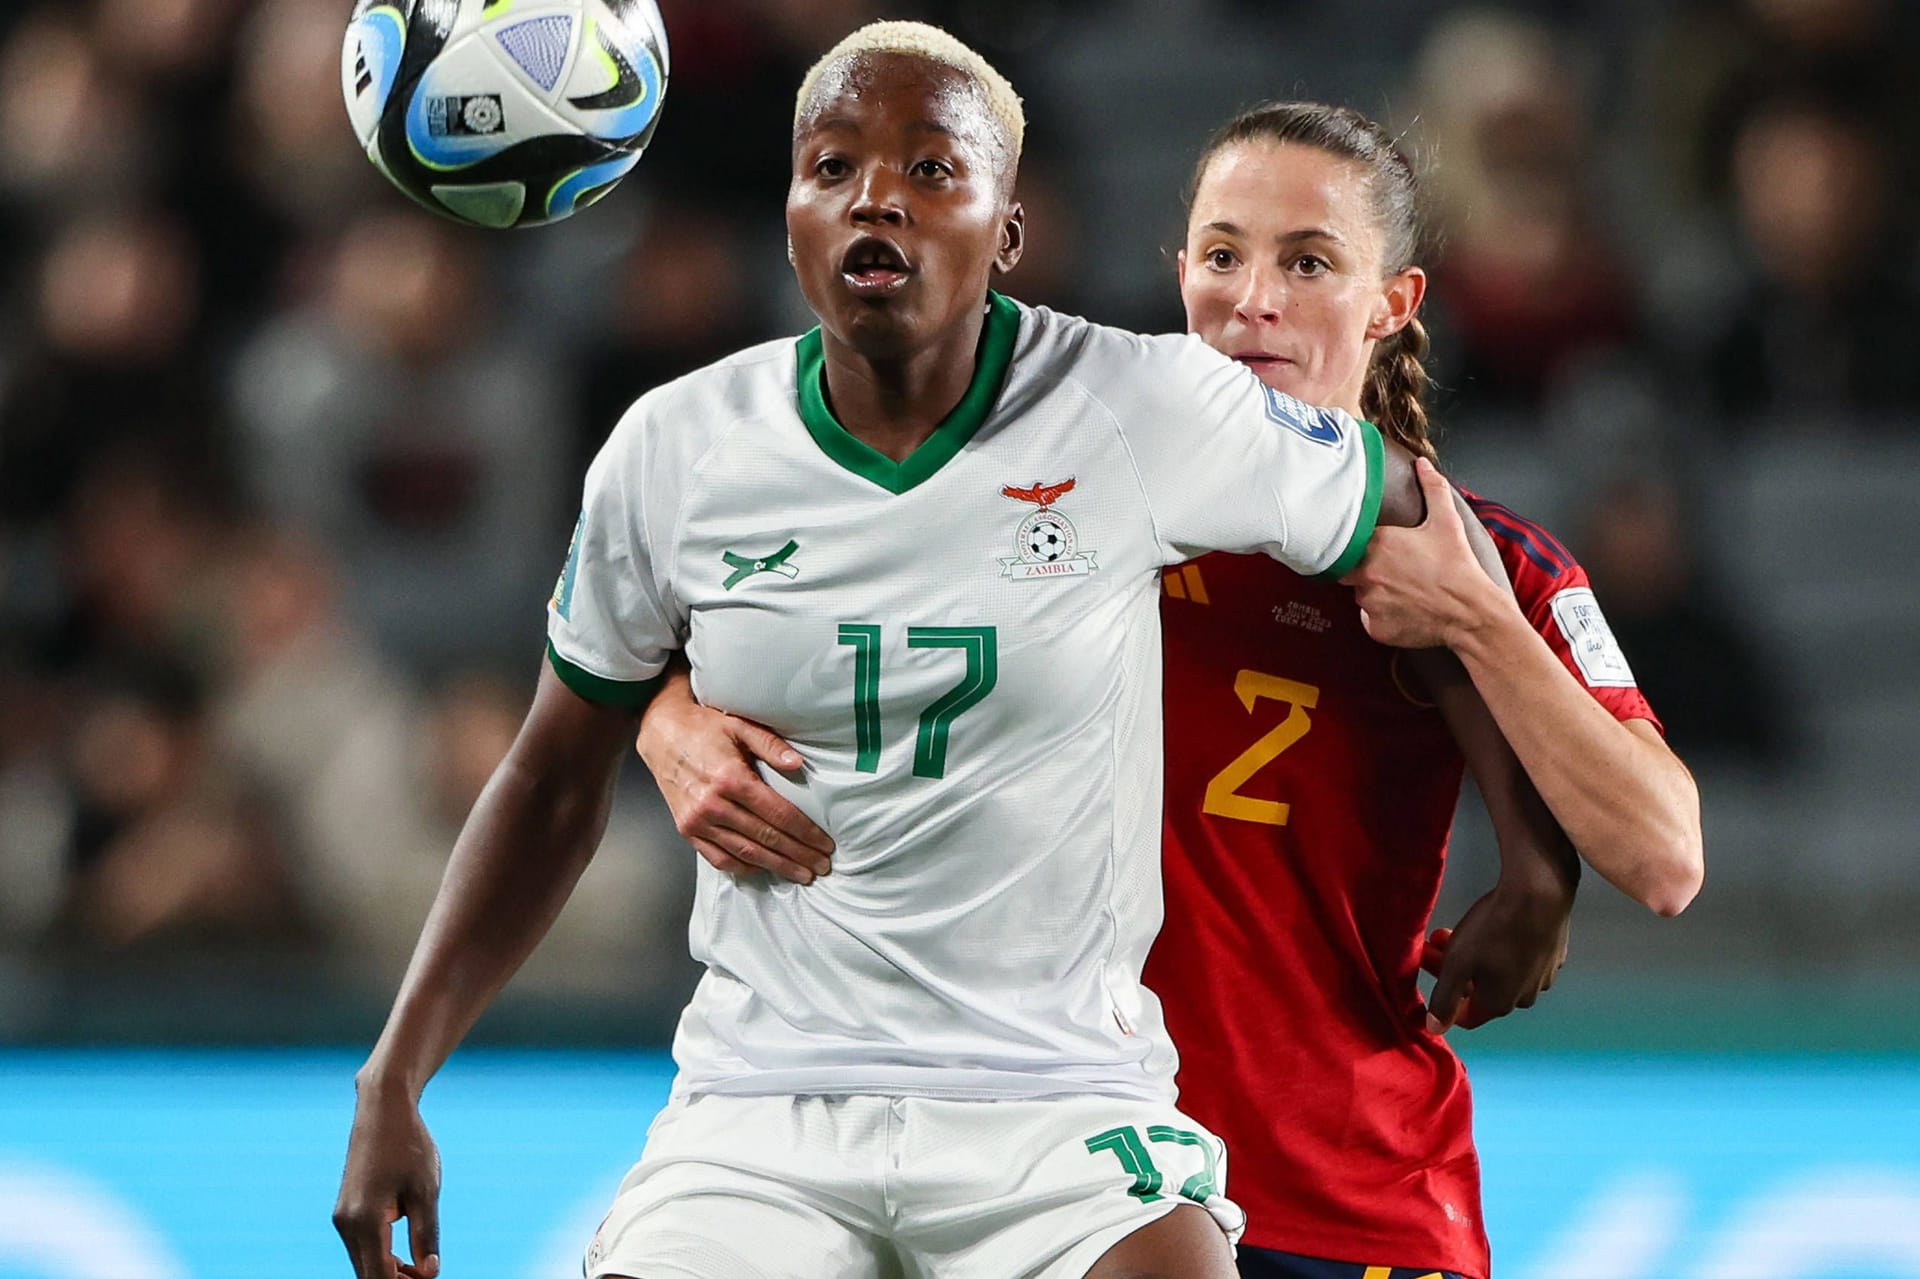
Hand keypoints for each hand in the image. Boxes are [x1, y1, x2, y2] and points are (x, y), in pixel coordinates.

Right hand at [333, 1083, 440, 1278]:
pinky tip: (406, 1260)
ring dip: (389, 1273)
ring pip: (364, 1263)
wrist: (383, 1109)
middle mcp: (346, 1224)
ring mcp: (343, 1218)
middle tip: (428, 1276)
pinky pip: (362, 1247)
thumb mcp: (426, 1191)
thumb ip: (427, 1235)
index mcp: (365, 1221)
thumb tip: (430, 1273)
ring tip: (422, 1271)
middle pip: (368, 1274)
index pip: (379, 1276)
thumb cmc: (409, 1145)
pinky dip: (382, 1257)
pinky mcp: (347, 1211)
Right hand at [636, 679, 833, 883]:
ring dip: (777, 866)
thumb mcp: (739, 725)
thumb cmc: (703, 728)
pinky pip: (718, 857)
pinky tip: (763, 869)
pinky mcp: (687, 830)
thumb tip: (798, 765)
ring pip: (746, 853)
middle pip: (766, 839)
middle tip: (821, 867)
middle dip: (798, 855)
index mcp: (731, 779)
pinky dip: (743, 867)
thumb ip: (770, 745)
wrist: (661, 733)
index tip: (825, 845)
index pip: (778, 815)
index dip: (805, 833)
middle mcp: (713, 804)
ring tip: (800, 874)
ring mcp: (697, 821)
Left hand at [1342, 457, 1508, 648]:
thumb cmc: (1458, 567)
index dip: (1358, 546)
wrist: (1471, 612)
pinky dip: (1382, 617)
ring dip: (1374, 593)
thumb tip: (1422, 464)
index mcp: (1377, 543)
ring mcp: (1369, 602)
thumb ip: (1432, 489)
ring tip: (1403, 591)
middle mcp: (1366, 573)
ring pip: (1360, 596)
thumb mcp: (1447, 522)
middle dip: (1364, 570)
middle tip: (1392, 572)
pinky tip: (1404, 610)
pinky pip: (1370, 620)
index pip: (1350, 543)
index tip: (1372, 549)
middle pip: (1349, 570)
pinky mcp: (1375, 627)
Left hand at [1419, 877, 1572, 1032]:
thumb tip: (1434, 1029)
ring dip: (1477, 957)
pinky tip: (1496, 926)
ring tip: (1462, 929)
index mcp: (1500, 1004)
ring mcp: (1544, 975)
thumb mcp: (1457, 963)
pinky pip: (1519, 958)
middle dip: (1456, 969)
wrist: (1540, 892)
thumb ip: (1444, 999)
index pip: (1465, 1016)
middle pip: (1481, 991)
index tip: (1431, 965)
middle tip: (1438, 940)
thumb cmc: (1494, 929)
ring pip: (1500, 973)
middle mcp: (1525, 997)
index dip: (1444, 996)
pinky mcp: (1554, 954)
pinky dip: (1503, 948)